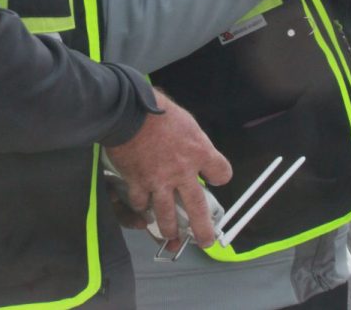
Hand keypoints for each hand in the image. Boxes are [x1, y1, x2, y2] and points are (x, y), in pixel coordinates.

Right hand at [104, 90, 231, 249]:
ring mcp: (160, 181)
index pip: (221, 172)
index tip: (214, 179)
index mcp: (199, 151)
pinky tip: (142, 207)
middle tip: (204, 240)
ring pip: (167, 217)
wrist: (129, 111)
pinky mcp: (138, 183)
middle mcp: (183, 172)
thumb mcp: (185, 121)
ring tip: (171, 237)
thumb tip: (191, 146)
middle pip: (198, 209)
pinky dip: (141, 206)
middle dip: (202, 229)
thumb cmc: (158, 110)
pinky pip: (141, 203)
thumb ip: (191, 139)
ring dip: (169, 230)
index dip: (219, 176)